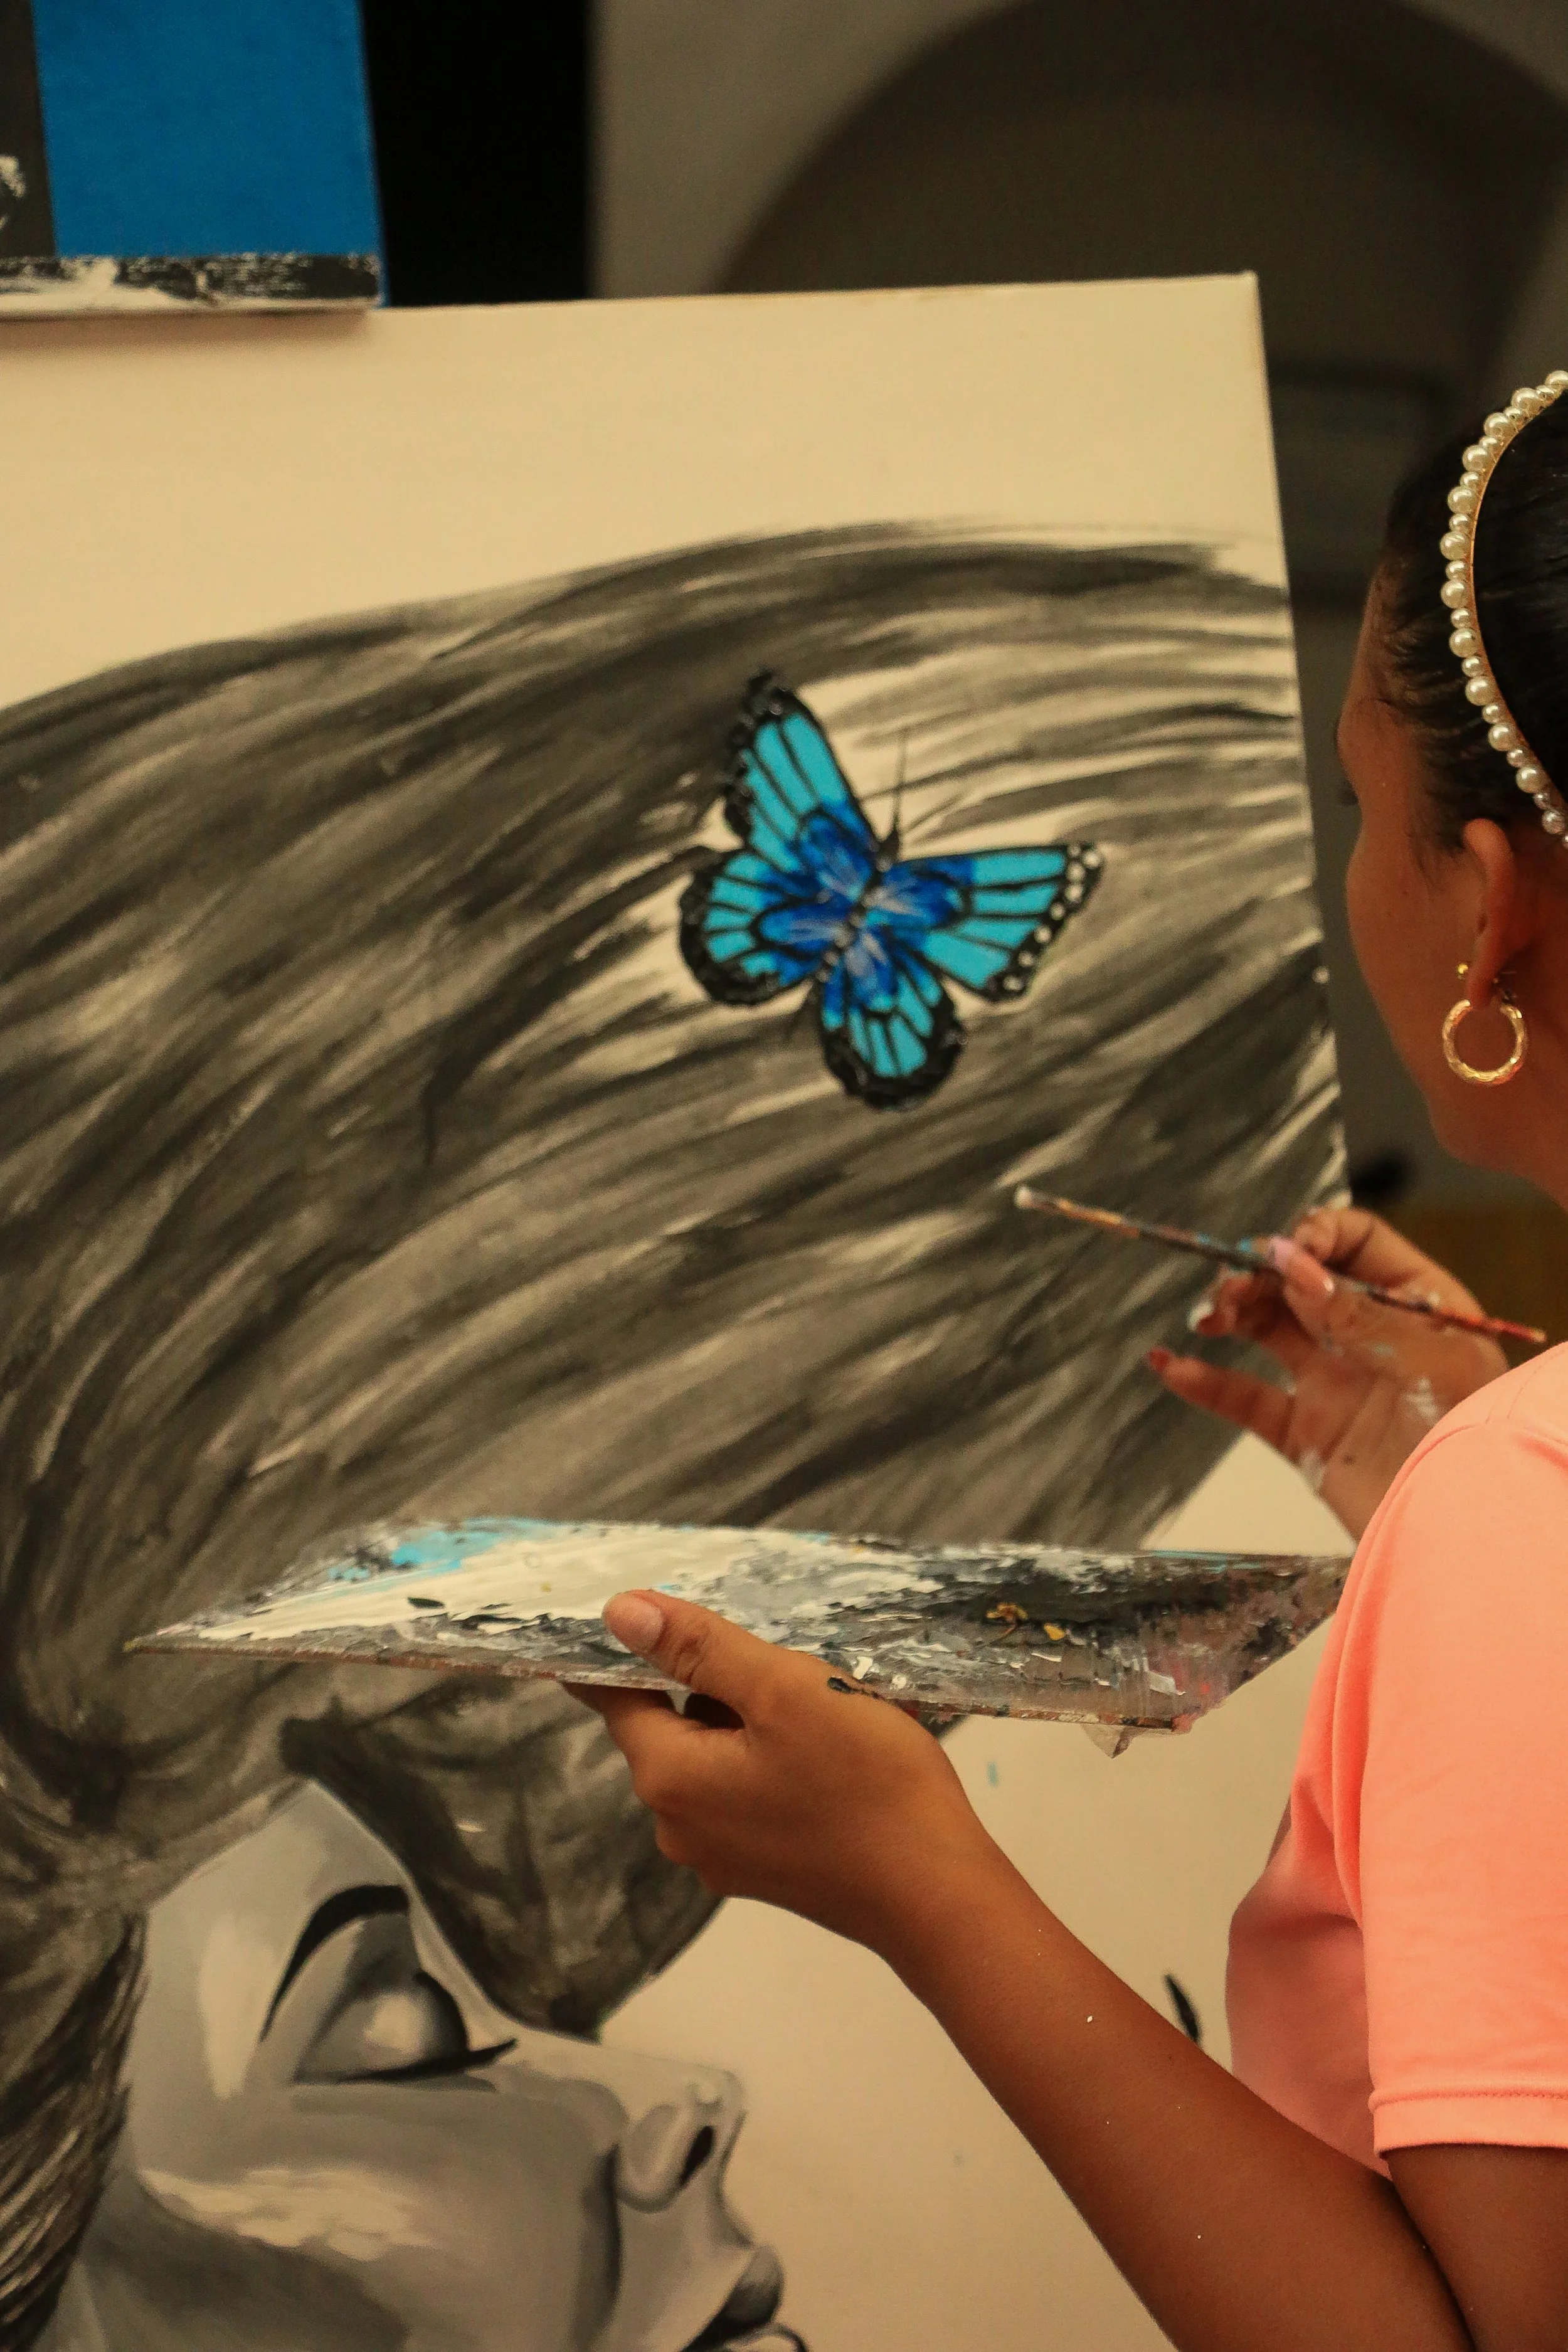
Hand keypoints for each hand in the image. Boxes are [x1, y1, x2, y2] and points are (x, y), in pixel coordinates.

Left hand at [573, 1592, 998, 1962]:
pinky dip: (778, 1756)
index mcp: (669, 1778)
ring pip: (717, 1754)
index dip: (625, 1648)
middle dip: (718, 1681)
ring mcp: (721, 1855)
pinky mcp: (763, 1869)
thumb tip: (617, 1612)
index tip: (651, 1609)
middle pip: (674, 1723)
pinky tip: (838, 1745)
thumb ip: (699, 1648)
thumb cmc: (863, 1782)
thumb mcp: (783, 1690)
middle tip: (785, 1655)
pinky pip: (748, 1791)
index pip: (615, 1696)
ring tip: (827, 1697)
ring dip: (756, 1716)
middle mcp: (678, 1826)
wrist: (937, 1896)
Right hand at [1148, 1206, 1506, 1538]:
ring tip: (1209, 1317)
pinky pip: (1248, 1398)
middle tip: (1232, 1289)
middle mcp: (1372, 1335)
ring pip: (1268, 1328)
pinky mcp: (1307, 1432)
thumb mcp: (1425, 1359)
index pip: (1357, 1243)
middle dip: (1261, 1272)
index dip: (1316, 1235)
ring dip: (1232, 1311)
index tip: (1284, 1254)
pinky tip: (1171, 1365)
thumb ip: (1354, 1311)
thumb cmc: (1472, 1439)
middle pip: (1302, 1280)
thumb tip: (1290, 1261)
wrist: (1463, 1533)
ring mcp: (1337, 1382)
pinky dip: (1206, 1382)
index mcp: (1417, 1304)